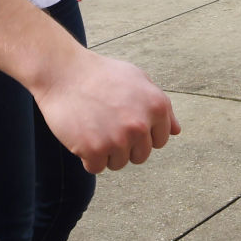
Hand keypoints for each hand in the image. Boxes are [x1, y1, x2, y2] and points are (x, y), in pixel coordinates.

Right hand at [33, 48, 178, 173]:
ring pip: (119, 163)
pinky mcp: (94, 150)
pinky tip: (81, 134)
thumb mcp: (138, 80)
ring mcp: (118, 139)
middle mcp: (141, 124)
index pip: (160, 140)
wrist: (64, 73)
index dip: (142, 132)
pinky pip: (96, 168)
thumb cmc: (102, 75)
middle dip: (125, 144)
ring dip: (106, 151)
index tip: (125, 119)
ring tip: (94, 125)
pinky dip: (87, 157)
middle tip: (107, 122)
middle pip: (140, 156)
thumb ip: (161, 106)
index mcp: (157, 106)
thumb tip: (176, 131)